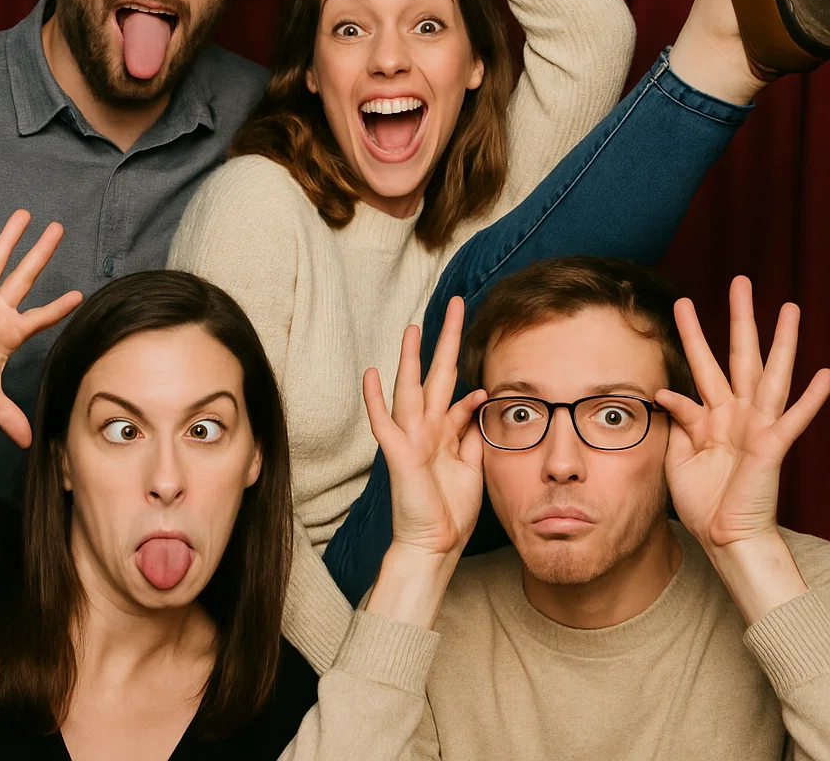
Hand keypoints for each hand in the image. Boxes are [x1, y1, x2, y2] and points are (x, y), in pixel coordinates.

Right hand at [0, 211, 82, 447]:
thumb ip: (7, 415)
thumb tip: (29, 443)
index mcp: (9, 332)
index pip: (41, 317)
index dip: (58, 307)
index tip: (80, 295)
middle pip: (24, 276)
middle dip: (41, 253)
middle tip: (58, 228)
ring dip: (8, 239)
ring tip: (24, 215)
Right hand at [363, 296, 487, 560]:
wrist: (435, 546)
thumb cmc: (450, 510)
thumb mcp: (472, 465)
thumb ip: (472, 433)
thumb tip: (478, 401)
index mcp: (443, 431)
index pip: (455, 389)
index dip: (466, 364)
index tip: (473, 335)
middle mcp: (426, 428)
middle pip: (436, 375)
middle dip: (446, 340)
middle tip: (456, 305)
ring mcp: (410, 438)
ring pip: (409, 389)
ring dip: (410, 359)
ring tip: (412, 328)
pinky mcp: (398, 454)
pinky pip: (384, 422)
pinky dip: (375, 399)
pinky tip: (371, 373)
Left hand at [659, 276, 829, 552]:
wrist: (723, 537)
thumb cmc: (702, 497)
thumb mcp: (677, 452)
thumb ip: (676, 419)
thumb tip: (665, 391)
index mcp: (713, 413)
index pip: (701, 364)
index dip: (691, 333)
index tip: (681, 302)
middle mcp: (738, 413)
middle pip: (739, 355)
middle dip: (739, 318)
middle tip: (741, 281)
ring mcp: (758, 427)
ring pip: (772, 375)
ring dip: (782, 343)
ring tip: (791, 309)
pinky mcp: (772, 448)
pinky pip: (792, 421)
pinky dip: (809, 401)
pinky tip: (824, 376)